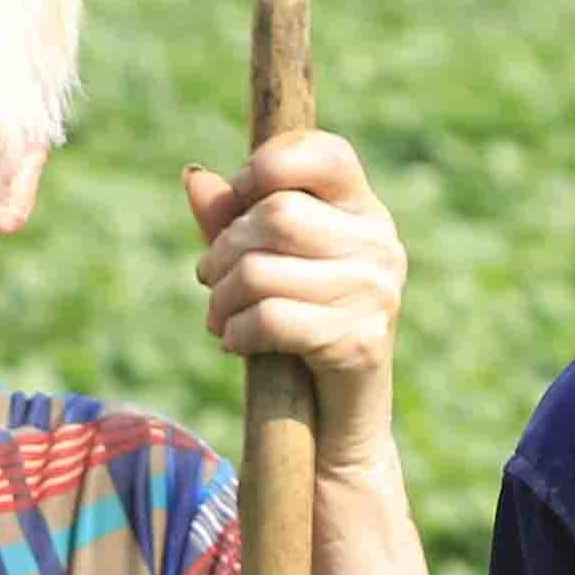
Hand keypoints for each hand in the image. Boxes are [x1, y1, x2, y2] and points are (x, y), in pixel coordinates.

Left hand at [184, 129, 405, 472]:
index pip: (324, 153)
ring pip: (262, 270)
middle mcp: (380, 245)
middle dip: (223, 249)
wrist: (339, 421)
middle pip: (275, 214)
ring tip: (218, 316)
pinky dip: (237, 332)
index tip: (241, 200)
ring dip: (220, 299)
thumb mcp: (266, 264)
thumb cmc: (300, 329)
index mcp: (365, 211)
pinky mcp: (360, 340)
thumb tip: (194, 177)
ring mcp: (375, 292)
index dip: (266, 166)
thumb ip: (234, 218)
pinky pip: (270, 318)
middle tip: (208, 278)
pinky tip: (234, 342)